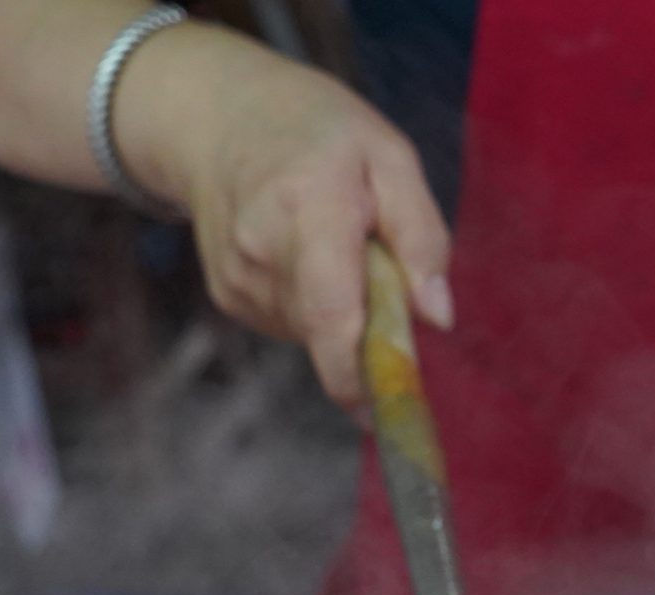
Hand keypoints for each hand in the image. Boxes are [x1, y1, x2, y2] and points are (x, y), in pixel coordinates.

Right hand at [117, 30, 451, 404]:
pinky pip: (295, 326)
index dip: (360, 374)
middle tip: (377, 265)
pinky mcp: (230, 297)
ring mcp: (239, 279)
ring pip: (317, 334)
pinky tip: (303, 254)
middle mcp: (262, 249)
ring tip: (333, 245)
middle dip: (372, 325)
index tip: (387, 416)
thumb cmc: (318, 132)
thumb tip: (438, 319)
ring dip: (344, 311)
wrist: (216, 118)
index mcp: (308, 205)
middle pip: (334, 332)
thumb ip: (421, 236)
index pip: (332, 313)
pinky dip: (316, 306)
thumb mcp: (389, 156)